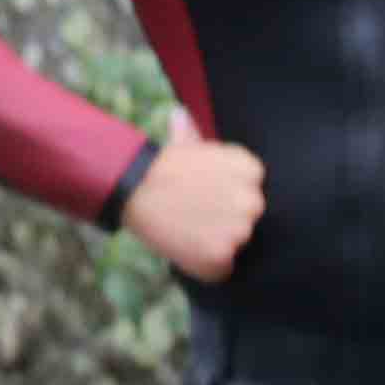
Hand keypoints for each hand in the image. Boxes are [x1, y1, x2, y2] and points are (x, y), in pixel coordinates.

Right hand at [122, 135, 268, 283]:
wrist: (131, 186)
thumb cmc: (158, 166)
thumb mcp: (184, 144)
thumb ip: (197, 136)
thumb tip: (182, 114)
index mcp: (251, 170)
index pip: (253, 192)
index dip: (227, 196)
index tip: (205, 192)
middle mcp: (253, 201)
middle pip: (249, 221)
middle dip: (227, 221)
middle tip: (194, 211)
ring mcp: (239, 230)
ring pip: (237, 246)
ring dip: (216, 243)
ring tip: (187, 225)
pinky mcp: (221, 255)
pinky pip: (222, 270)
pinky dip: (205, 266)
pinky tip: (185, 245)